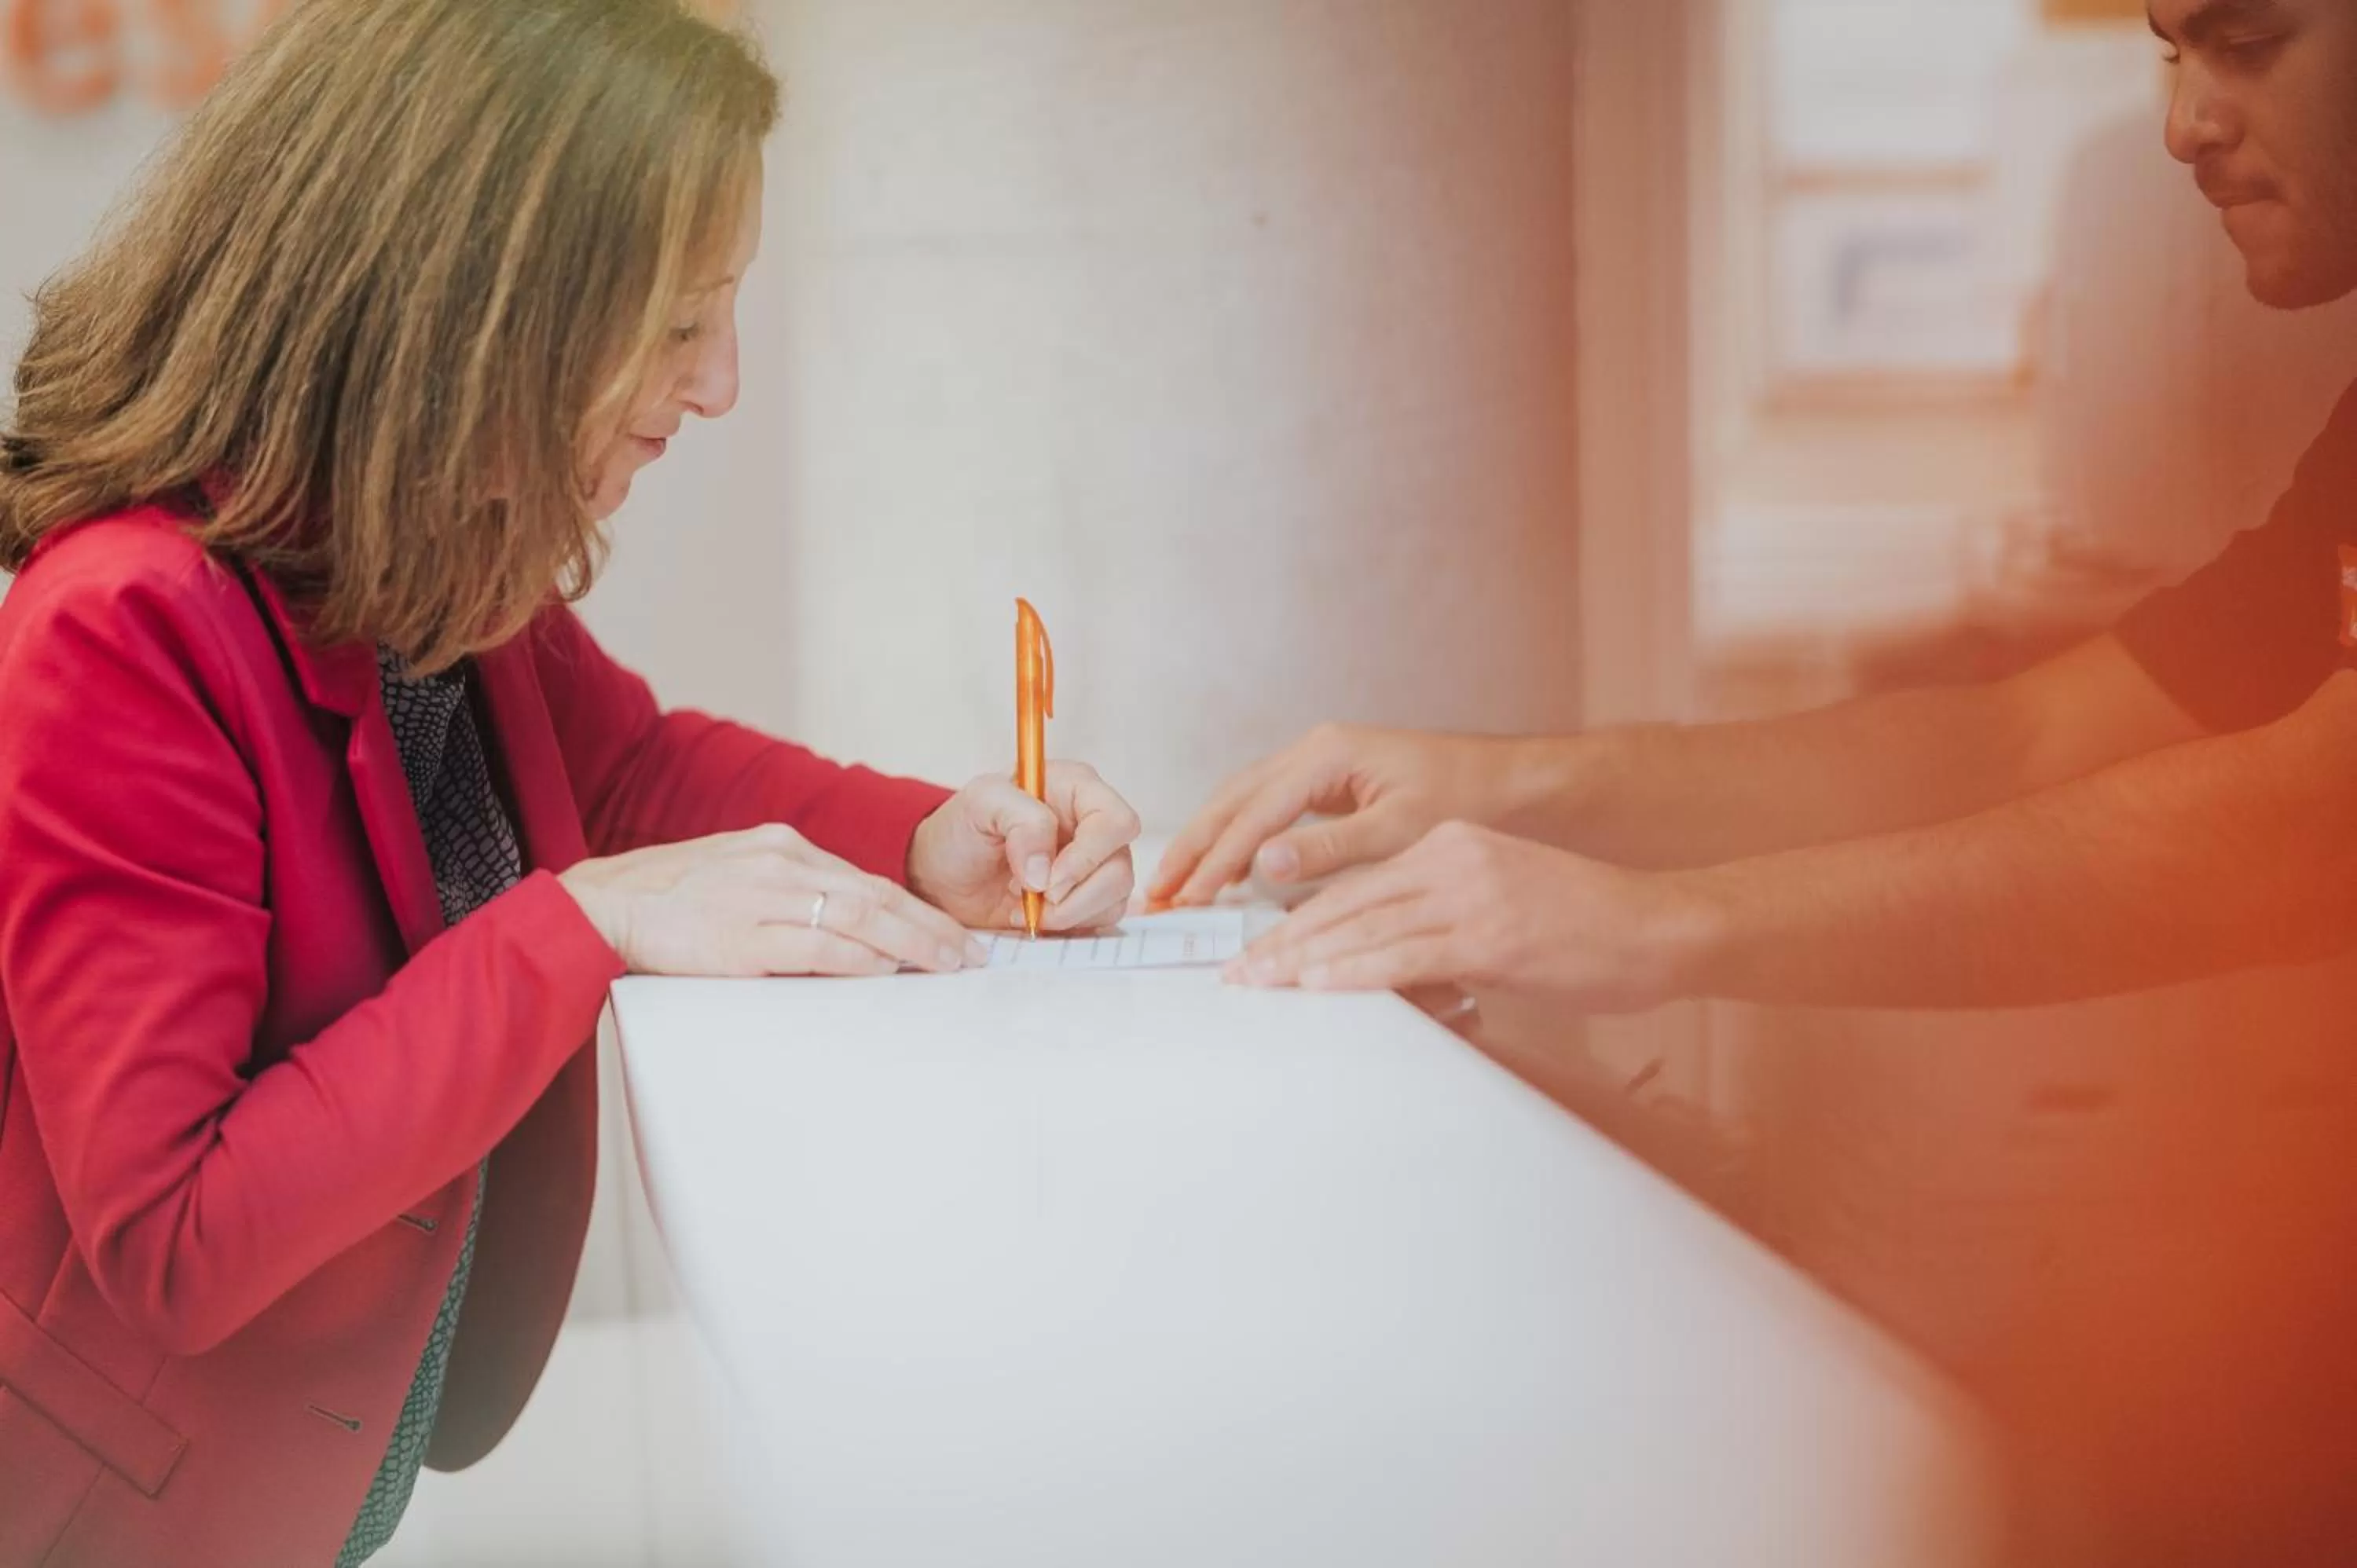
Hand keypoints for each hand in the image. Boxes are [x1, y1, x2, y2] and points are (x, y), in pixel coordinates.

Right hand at [559, 824, 985, 976]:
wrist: (603, 906)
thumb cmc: (669, 900)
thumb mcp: (738, 875)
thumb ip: (789, 894)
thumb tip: (844, 928)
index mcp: (781, 847)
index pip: (865, 879)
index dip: (914, 908)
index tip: (949, 932)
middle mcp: (780, 863)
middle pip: (875, 895)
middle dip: (929, 927)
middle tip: (969, 954)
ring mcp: (762, 898)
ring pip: (857, 917)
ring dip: (910, 943)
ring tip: (947, 966)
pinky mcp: (741, 937)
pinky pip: (813, 946)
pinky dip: (855, 958)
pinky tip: (886, 970)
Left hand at [907, 761, 1141, 931]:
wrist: (943, 873)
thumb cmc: (962, 828)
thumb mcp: (980, 803)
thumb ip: (1020, 821)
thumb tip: (1046, 871)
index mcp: (1077, 789)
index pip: (1116, 822)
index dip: (1088, 856)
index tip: (1048, 881)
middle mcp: (1093, 826)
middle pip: (1120, 867)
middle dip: (1075, 894)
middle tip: (1032, 899)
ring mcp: (1094, 865)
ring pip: (1115, 898)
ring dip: (1067, 913)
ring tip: (1023, 904)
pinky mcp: (1087, 899)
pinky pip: (1100, 919)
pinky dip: (1065, 925)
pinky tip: (1030, 914)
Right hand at [1150, 725, 1555, 909]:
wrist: (1508, 781)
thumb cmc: (1464, 799)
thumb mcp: (1400, 830)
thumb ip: (1330, 848)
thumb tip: (1262, 864)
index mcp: (1327, 755)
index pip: (1254, 813)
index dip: (1216, 860)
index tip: (1188, 899)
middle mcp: (1314, 750)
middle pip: (1232, 799)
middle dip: (1191, 846)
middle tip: (1154, 893)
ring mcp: (1317, 761)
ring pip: (1241, 800)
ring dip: (1206, 841)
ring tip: (1172, 885)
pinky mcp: (1325, 779)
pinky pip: (1263, 806)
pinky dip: (1235, 837)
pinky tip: (1222, 869)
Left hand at [1222, 821, 1712, 1013]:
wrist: (1659, 927)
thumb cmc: (1588, 930)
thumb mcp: (1503, 913)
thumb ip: (1444, 932)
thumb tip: (1395, 972)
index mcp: (1451, 847)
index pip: (1358, 884)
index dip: (1301, 918)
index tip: (1261, 948)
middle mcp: (1452, 860)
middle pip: (1348, 902)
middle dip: (1284, 941)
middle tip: (1236, 972)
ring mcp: (1470, 895)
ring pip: (1365, 927)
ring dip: (1303, 960)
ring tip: (1257, 984)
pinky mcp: (1489, 935)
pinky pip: (1404, 955)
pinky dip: (1353, 971)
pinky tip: (1317, 985)